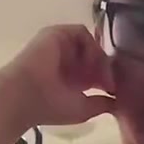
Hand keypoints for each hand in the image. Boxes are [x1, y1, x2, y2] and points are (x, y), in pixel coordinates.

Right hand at [0, 25, 116, 137]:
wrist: (25, 96)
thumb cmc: (51, 106)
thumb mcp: (83, 109)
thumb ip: (102, 104)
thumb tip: (118, 102)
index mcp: (70, 77)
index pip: (95, 70)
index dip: (106, 77)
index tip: (113, 90)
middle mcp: (66, 59)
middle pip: (95, 55)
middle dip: (106, 68)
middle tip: (109, 83)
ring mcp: (61, 45)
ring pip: (90, 44)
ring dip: (99, 59)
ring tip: (100, 76)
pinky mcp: (56, 33)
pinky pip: (82, 33)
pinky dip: (91, 47)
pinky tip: (90, 64)